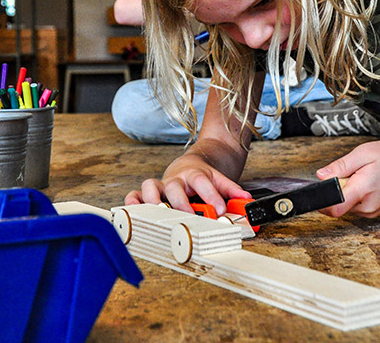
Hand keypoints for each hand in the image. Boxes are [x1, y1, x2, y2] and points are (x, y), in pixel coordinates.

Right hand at [124, 155, 250, 214]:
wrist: (191, 163)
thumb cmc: (203, 176)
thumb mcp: (220, 179)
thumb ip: (231, 189)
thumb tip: (247, 200)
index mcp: (195, 174)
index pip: (203, 182)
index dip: (211, 196)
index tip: (220, 210)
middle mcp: (176, 179)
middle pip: (174, 187)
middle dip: (180, 202)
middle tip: (187, 216)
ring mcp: (161, 185)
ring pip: (150, 186)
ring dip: (153, 201)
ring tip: (159, 214)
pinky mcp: (148, 192)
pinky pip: (135, 194)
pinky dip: (133, 202)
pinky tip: (135, 213)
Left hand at [315, 139, 379, 217]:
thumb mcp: (363, 153)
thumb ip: (340, 166)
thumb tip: (321, 176)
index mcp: (363, 190)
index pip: (334, 208)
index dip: (322, 202)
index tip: (319, 191)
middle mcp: (368, 207)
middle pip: (338, 205)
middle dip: (337, 189)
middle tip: (350, 174)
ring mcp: (372, 212)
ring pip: (346, 206)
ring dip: (347, 192)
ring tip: (361, 177)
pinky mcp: (374, 212)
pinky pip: (355, 206)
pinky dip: (355, 195)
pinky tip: (366, 183)